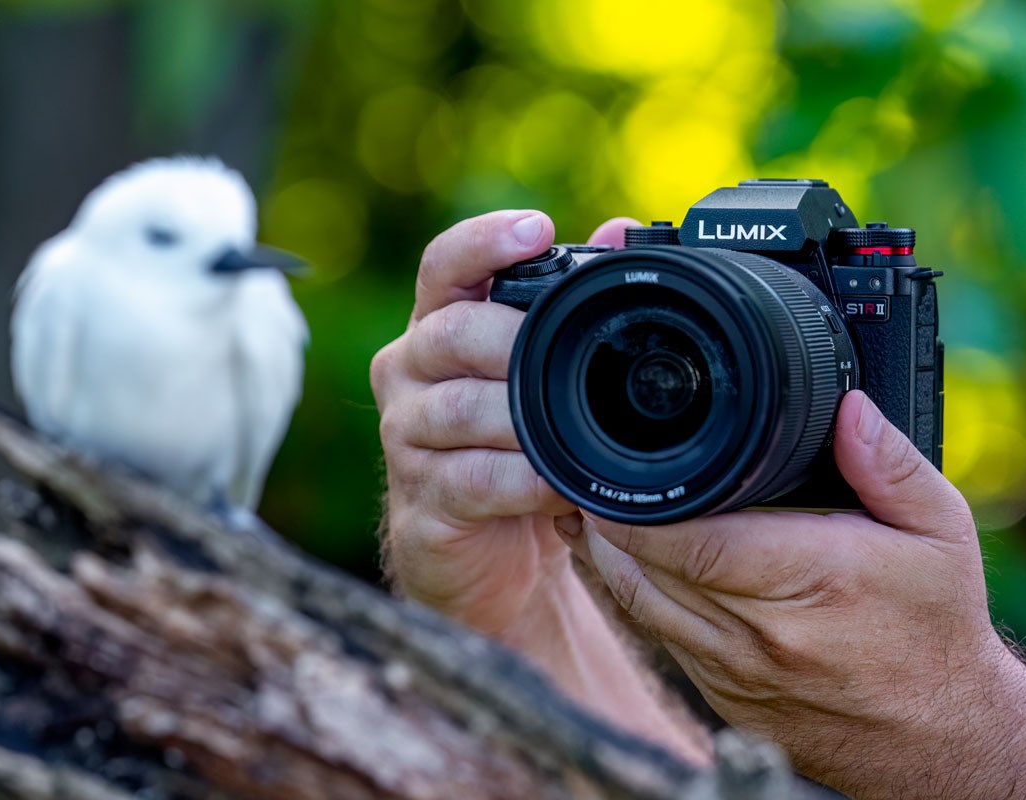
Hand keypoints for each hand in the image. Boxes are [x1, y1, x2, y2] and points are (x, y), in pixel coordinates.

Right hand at [370, 210, 631, 633]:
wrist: (490, 554)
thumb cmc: (515, 449)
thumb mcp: (544, 378)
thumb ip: (570, 304)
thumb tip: (620, 232)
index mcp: (438, 327)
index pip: (443, 266)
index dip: (484, 243)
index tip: (537, 230)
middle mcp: (409, 374)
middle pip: (448, 334)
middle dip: (512, 341)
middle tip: (567, 357)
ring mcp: (405, 439)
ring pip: (456, 409)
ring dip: (522, 419)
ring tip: (574, 431)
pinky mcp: (419, 502)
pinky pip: (469, 481)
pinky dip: (521, 481)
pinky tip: (558, 486)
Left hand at [562, 390, 1025, 797]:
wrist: (934, 738)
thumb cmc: (932, 629)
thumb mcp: (939, 533)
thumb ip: (890, 465)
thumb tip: (848, 409)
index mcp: (813, 577)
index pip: (696, 544)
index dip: (639, 512)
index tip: (614, 477)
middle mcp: (764, 630)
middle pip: (650, 570)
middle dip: (611, 524)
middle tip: (592, 480)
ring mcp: (735, 669)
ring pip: (640, 605)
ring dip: (609, 558)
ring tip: (597, 511)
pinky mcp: (720, 693)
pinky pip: (657, 635)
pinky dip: (634, 594)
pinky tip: (628, 561)